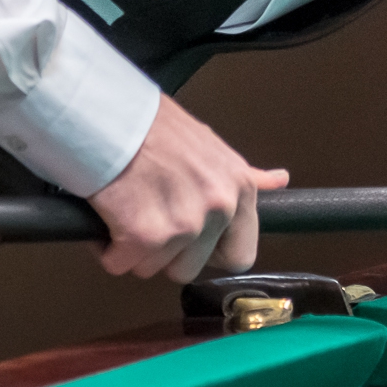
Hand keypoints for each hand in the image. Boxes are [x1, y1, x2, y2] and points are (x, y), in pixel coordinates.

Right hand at [87, 94, 288, 282]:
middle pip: (188, 269)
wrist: (115, 118)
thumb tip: (279, 181)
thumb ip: (245, 176)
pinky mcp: (143, 236)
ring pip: (150, 268)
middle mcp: (219, 209)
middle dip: (164, 253)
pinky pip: (119, 264)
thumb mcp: (213, 149)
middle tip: (150, 217)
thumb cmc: (157, 129)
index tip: (192, 242)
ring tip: (129, 209)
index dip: (210, 254)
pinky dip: (106, 247)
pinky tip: (109, 214)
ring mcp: (184, 225)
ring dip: (133, 249)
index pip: (240, 256)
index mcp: (240, 190)